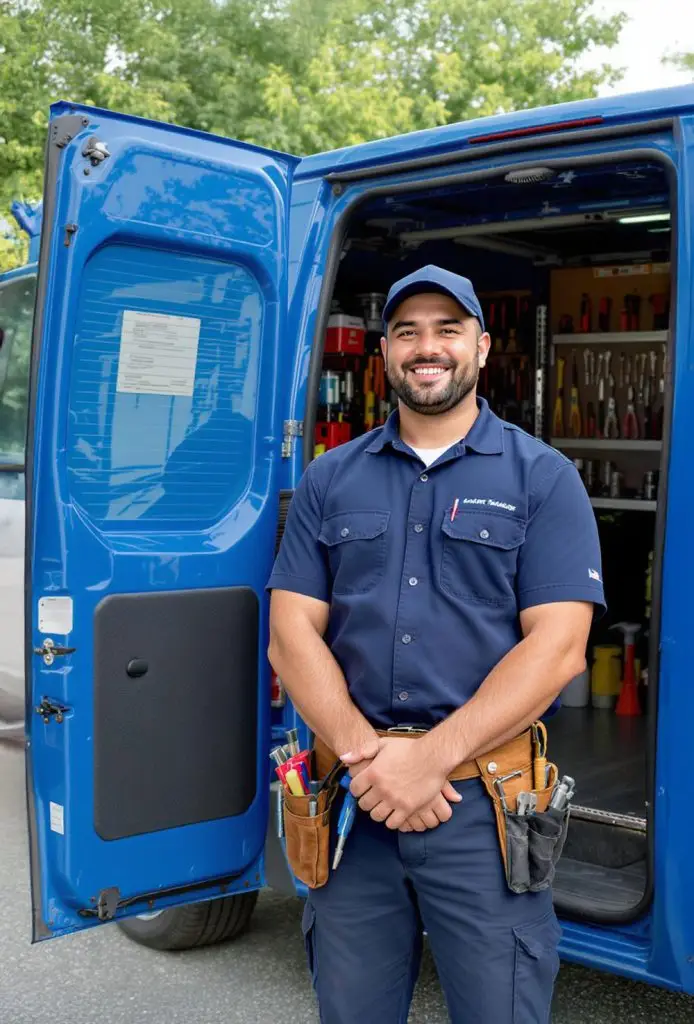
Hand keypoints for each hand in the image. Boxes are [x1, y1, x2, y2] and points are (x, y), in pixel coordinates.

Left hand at [340, 736, 460, 829]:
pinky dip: (390, 820)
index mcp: (373, 773)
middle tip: (373, 797)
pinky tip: (393, 812)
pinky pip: (392, 823)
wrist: (432, 757)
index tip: (362, 787)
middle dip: (366, 801)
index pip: (354, 789)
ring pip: (376, 816)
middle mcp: (381, 788)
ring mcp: (394, 800)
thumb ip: (362, 751)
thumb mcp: (383, 744)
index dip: (357, 789)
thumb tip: (343, 758)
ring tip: (382, 805)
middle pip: (364, 804)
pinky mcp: (407, 808)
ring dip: (377, 811)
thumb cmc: (408, 749)